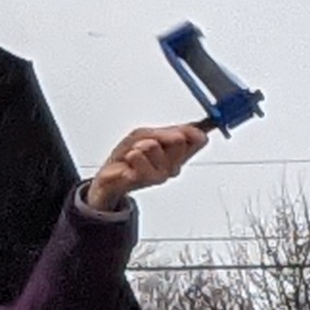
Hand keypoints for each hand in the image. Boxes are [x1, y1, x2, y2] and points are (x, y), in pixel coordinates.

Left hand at [84, 121, 209, 212]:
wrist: (110, 178)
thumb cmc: (129, 156)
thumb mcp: (144, 135)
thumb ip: (165, 133)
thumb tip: (182, 133)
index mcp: (179, 153)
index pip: (199, 139)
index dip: (192, 131)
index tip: (178, 130)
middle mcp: (174, 165)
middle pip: (179, 141)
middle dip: (159, 134)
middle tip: (147, 142)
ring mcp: (161, 175)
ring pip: (154, 147)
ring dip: (139, 145)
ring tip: (134, 153)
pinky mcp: (144, 180)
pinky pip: (138, 158)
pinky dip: (130, 154)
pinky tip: (129, 160)